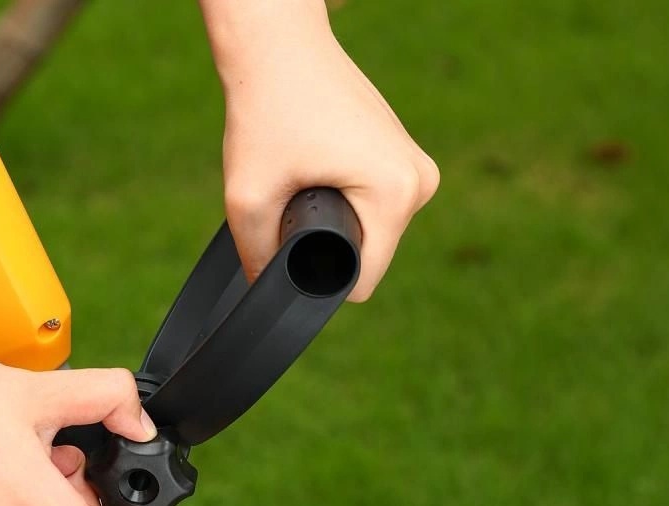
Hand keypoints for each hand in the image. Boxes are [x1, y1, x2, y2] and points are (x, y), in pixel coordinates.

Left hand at [202, 2, 438, 300]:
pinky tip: (319, 169)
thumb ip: (258, 257)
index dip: (319, 279)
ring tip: (306, 176)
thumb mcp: (248, 197)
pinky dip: (342, 202)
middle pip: (366, 259)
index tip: (290, 240)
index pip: (362, 281)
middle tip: (294, 194)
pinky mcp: (404, 158)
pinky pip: (372, 210)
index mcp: (397, 193)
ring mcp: (417, 168)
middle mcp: (420, 182)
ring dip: (333, 222)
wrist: (279, 45)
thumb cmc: (267, 109)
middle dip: (325, 244)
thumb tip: (268, 297)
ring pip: (368, 235)